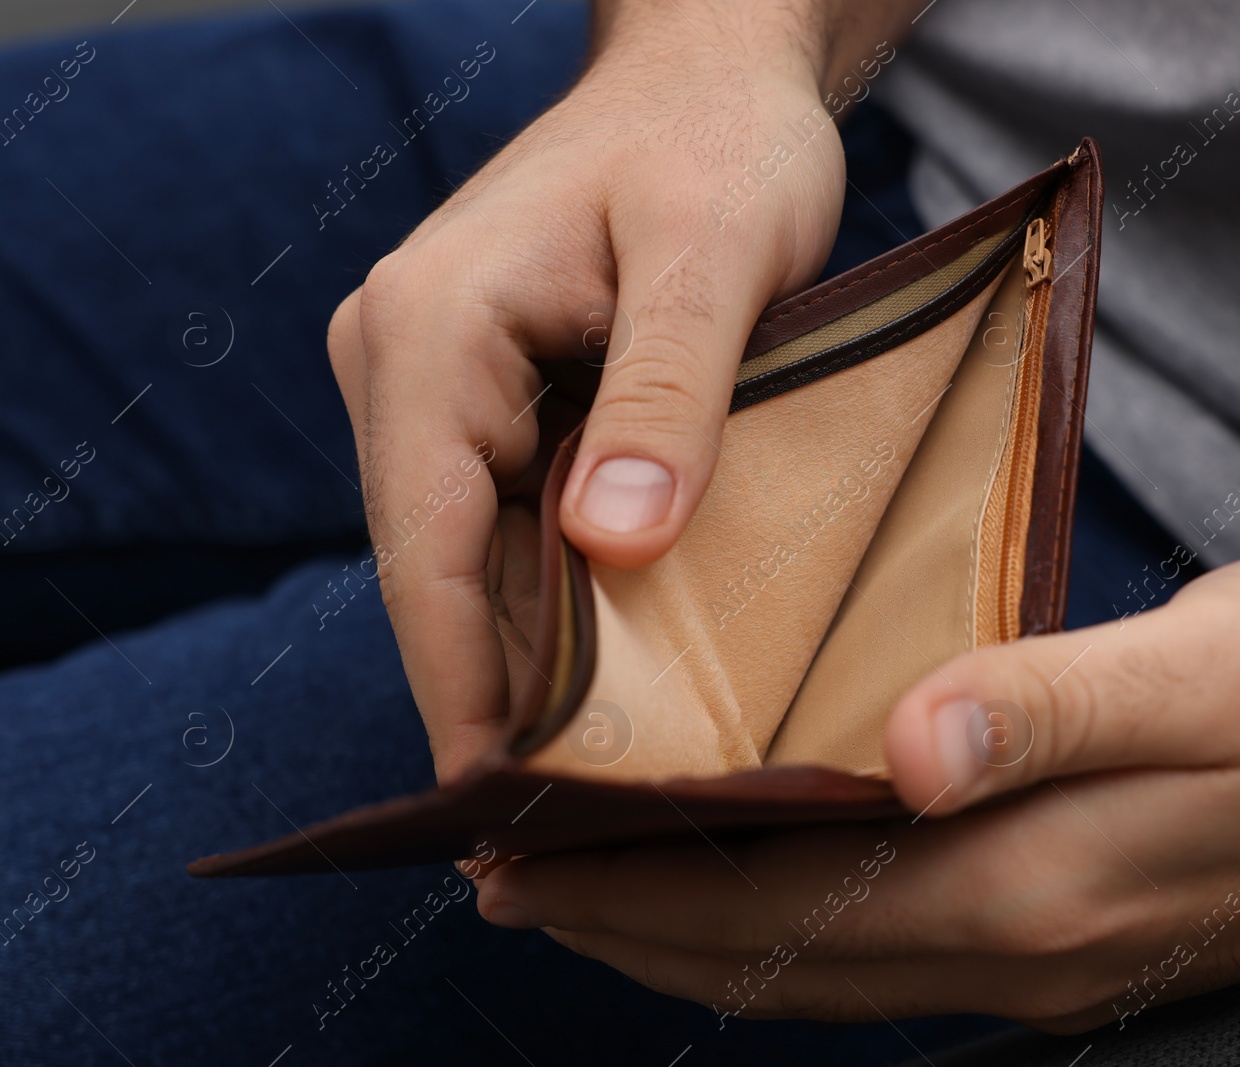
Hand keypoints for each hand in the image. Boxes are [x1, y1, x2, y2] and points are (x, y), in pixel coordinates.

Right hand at [326, 2, 906, 778]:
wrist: (708, 79)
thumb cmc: (718, 145)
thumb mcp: (715, 259)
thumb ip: (666, 399)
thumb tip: (611, 550)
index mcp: (430, 332)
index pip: (428, 547)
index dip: (463, 687)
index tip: (501, 804)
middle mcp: (404, 363)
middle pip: (437, 570)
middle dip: (493, 697)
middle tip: (560, 828)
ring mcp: (438, 384)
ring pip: (470, 559)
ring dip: (525, 663)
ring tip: (587, 781)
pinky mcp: (486, 400)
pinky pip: (505, 525)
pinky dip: (550, 605)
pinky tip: (605, 678)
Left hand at [475, 552, 1239, 1027]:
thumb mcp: (1206, 675)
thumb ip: (1052, 707)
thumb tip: (911, 747)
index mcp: (1028, 883)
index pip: (782, 904)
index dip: (637, 887)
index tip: (518, 857)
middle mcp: (1014, 944)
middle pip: (775, 954)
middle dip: (628, 922)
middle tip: (502, 878)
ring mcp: (1038, 952)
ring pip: (818, 963)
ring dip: (691, 926)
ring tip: (582, 883)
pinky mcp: (1058, 928)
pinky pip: (879, 946)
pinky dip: (783, 917)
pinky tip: (746, 870)